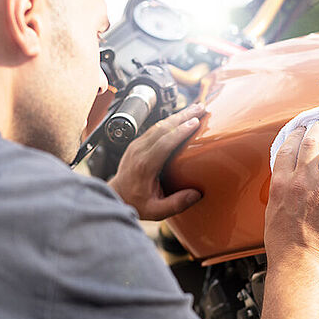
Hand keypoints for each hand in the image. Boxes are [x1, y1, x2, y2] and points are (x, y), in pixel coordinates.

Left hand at [108, 104, 206, 220]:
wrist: (117, 195)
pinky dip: (170, 121)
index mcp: (144, 165)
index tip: (195, 122)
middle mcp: (139, 151)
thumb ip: (176, 203)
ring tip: (196, 108)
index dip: (180, 131)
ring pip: (159, 125)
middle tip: (201, 107)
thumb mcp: (156, 211)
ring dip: (178, 115)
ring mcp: (136, 145)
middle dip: (183, 116)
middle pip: (162, 128)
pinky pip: (155, 128)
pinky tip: (182, 117)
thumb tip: (196, 195)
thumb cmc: (136, 203)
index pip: (164, 143)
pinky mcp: (137, 143)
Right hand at [265, 119, 318, 267]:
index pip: (289, 146)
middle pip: (313, 141)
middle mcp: (302, 181)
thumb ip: (281, 188)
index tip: (304, 128)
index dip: (298, 132)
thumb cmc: (281, 240)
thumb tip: (288, 177)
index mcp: (281, 182)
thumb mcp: (272, 207)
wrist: (296, 260)